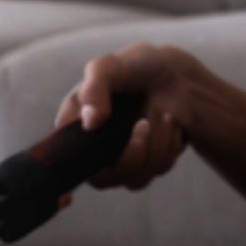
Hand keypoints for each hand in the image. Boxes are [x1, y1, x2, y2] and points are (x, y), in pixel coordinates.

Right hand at [56, 44, 212, 191]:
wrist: (179, 74)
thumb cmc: (138, 66)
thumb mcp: (110, 66)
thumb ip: (94, 88)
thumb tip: (89, 123)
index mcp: (77, 123)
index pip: (66, 156)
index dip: (81, 155)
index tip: (107, 131)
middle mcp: (96, 146)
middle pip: (102, 179)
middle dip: (130, 156)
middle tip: (144, 123)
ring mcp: (122, 158)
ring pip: (134, 178)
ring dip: (156, 146)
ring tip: (165, 115)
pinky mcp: (147, 163)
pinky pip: (158, 170)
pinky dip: (170, 146)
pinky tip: (171, 125)